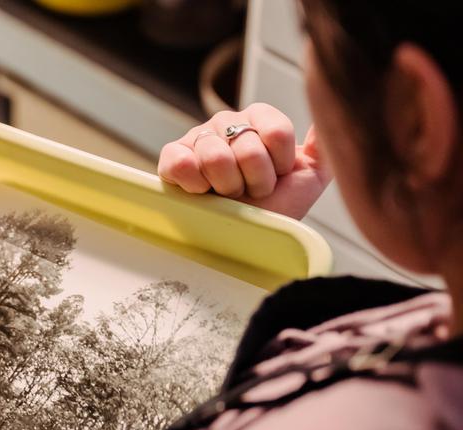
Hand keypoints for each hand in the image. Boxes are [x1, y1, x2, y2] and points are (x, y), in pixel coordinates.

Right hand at [158, 103, 332, 219]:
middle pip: (247, 147)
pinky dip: (194, 183)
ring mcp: (198, 138)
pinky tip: (201, 192)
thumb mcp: (309, 178)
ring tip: (226, 195)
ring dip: (226, 186)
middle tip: (249, 192)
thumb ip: (323, 146)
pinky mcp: (172, 157)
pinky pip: (181, 162)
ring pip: (215, 156)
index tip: (275, 179)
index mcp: (260, 118)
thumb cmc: (275, 207)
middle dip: (253, 181)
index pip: (276, 132)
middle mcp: (227, 121)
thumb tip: (335, 114)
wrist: (243, 237)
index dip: (278, 166)